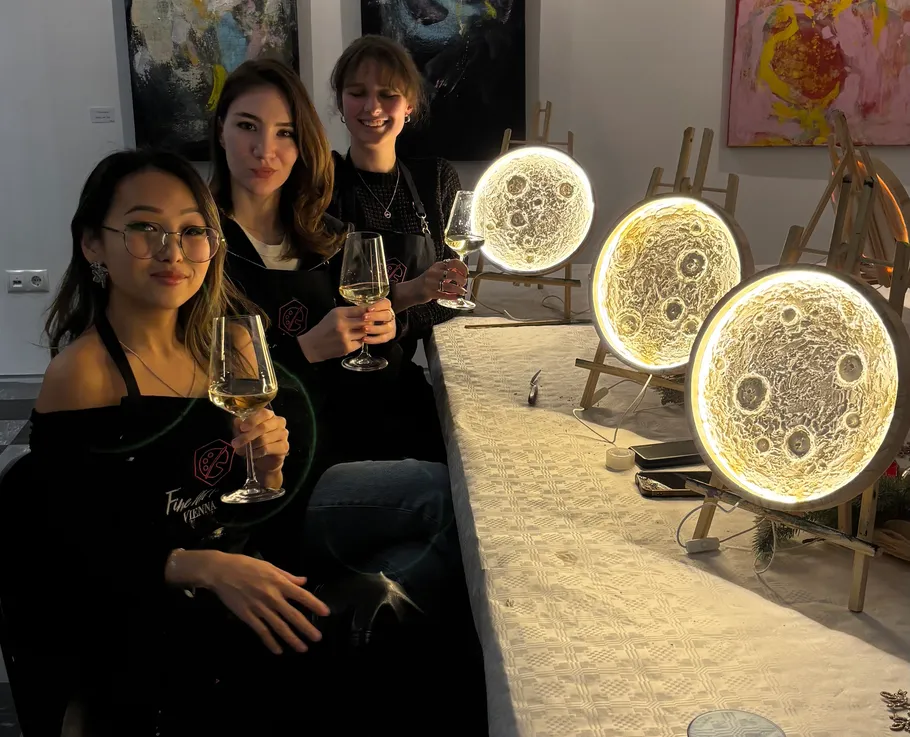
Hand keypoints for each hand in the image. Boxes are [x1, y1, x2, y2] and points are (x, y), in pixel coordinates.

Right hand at [198, 552, 329, 654]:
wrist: (221, 571)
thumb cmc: (246, 565)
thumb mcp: (270, 566)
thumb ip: (287, 576)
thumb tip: (304, 581)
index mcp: (279, 583)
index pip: (301, 595)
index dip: (314, 604)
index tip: (325, 613)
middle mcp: (272, 597)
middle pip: (293, 615)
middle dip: (306, 628)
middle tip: (317, 638)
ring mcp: (259, 608)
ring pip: (279, 627)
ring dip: (291, 639)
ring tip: (302, 648)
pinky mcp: (247, 616)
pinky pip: (261, 631)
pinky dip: (270, 642)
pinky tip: (278, 650)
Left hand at [231, 408, 288, 483]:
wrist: (265, 459)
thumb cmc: (254, 442)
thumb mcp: (244, 433)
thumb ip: (240, 426)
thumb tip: (237, 421)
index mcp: (270, 415)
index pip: (263, 413)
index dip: (252, 420)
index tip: (242, 428)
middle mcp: (279, 422)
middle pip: (263, 427)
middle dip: (247, 436)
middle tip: (235, 443)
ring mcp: (283, 434)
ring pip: (264, 439)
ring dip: (250, 446)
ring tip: (242, 450)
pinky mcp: (284, 446)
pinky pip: (267, 449)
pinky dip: (257, 452)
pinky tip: (252, 454)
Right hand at [297, 305, 370, 361]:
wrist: (313, 345)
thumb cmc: (325, 327)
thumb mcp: (334, 315)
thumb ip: (349, 312)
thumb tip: (367, 310)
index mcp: (339, 313)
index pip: (361, 309)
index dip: (369, 311)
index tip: (372, 312)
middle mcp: (343, 324)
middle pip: (366, 321)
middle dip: (369, 321)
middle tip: (370, 322)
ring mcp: (345, 337)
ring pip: (364, 332)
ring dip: (364, 331)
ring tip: (359, 330)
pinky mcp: (347, 348)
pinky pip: (360, 342)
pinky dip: (359, 340)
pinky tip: (354, 339)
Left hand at [362, 298, 395, 345]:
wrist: (373, 325)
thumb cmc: (366, 315)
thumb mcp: (365, 309)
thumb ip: (363, 309)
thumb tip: (357, 310)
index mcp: (386, 306)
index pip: (385, 303)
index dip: (378, 306)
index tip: (367, 309)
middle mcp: (390, 316)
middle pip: (387, 315)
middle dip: (375, 316)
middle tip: (364, 318)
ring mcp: (391, 326)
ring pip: (386, 328)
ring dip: (375, 329)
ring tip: (364, 329)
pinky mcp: (389, 336)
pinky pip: (383, 338)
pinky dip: (373, 339)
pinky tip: (364, 339)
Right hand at [393, 259, 467, 309]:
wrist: (411, 290)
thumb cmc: (426, 282)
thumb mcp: (436, 272)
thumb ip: (447, 271)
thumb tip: (461, 273)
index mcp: (437, 266)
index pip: (453, 262)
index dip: (463, 268)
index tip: (466, 273)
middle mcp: (434, 273)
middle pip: (453, 274)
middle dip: (461, 280)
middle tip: (464, 283)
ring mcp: (431, 283)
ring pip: (449, 286)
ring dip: (458, 289)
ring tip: (462, 292)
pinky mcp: (429, 293)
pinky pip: (444, 295)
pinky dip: (452, 297)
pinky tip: (456, 297)